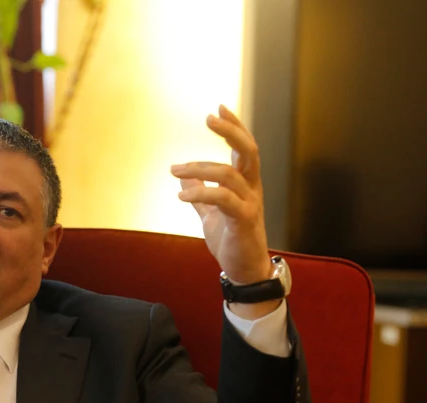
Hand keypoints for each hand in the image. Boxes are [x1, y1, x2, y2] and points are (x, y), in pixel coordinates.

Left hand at [171, 105, 270, 285]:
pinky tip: (182, 196)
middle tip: (208, 118)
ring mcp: (250, 203)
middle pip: (248, 151)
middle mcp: (252, 189)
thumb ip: (200, 195)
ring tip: (174, 169)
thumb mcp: (210, 215)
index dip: (234, 126)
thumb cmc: (231, 241)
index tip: (219, 107)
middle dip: (230, 131)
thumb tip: (184, 179)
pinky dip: (202, 193)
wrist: (243, 271)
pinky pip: (224, 199)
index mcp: (246, 184)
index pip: (244, 148)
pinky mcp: (244, 220)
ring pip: (229, 174)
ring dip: (199, 168)